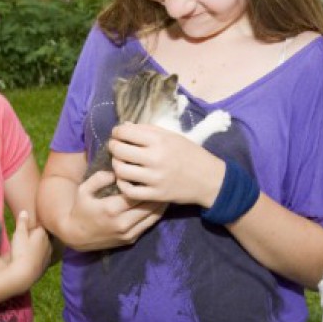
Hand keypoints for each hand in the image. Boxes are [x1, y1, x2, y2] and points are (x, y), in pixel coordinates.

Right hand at [3, 211, 52, 291]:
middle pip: (46, 236)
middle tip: (31, 235)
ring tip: (32, 247)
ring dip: (41, 246)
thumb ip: (22, 223)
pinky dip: (40, 255)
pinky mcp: (46, 265)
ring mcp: (48, 255)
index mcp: (42, 234)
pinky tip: (34, 257)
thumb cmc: (20, 251)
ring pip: (46, 246)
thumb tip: (25, 211)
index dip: (36, 225)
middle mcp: (49, 243)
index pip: (42, 225)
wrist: (25, 274)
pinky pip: (44, 256)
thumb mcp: (19, 235)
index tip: (31, 225)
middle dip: (40, 235)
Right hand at [62, 170, 164, 250]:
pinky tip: (159, 203)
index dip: (146, 182)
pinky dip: (156, 213)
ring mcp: (128, 233)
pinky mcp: (131, 239)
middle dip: (158, 192)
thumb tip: (118, 171)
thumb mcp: (83, 190)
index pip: (138, 193)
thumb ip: (100, 178)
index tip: (151, 171)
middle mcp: (123, 223)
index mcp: (111, 209)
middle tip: (165, 178)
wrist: (76, 236)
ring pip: (154, 216)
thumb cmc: (80, 209)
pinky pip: (149, 225)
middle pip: (150, 205)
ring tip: (166, 189)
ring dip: (161, 203)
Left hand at [108, 122, 224, 206]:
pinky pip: (129, 190)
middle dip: (113, 146)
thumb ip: (148, 130)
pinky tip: (125, 179)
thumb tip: (125, 126)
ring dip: (116, 165)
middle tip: (116, 147)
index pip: (126, 132)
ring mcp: (155, 178)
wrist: (209, 179)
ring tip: (121, 162)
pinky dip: (122, 184)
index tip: (118, 134)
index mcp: (160, 140)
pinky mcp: (155, 195)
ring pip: (121, 170)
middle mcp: (155, 158)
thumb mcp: (172, 136)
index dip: (117, 131)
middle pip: (119, 151)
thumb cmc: (190, 154)